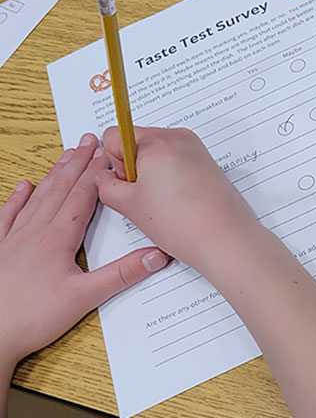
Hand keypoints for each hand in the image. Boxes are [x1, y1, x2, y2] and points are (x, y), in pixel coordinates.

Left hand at [0, 134, 168, 367]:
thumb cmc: (31, 318)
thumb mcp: (85, 298)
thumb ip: (123, 274)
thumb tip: (157, 255)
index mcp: (58, 238)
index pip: (83, 196)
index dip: (97, 173)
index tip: (109, 153)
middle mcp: (35, 232)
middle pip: (61, 188)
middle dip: (78, 163)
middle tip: (89, 140)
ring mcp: (14, 239)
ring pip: (38, 197)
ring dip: (54, 174)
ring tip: (66, 155)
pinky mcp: (1, 250)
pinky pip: (9, 216)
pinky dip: (17, 198)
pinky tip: (23, 186)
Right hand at [96, 127, 256, 273]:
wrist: (225, 238)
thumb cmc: (183, 223)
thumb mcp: (129, 205)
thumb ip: (106, 185)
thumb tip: (103, 177)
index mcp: (156, 142)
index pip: (114, 134)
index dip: (113, 161)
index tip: (125, 181)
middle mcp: (178, 137)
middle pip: (137, 141)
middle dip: (132, 166)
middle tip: (143, 195)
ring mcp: (195, 148)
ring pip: (156, 152)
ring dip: (151, 172)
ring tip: (162, 201)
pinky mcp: (206, 160)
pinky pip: (176, 159)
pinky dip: (170, 175)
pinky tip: (176, 200)